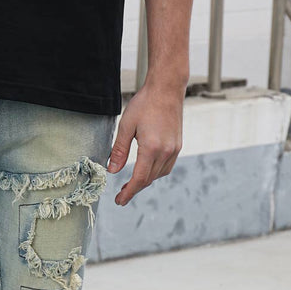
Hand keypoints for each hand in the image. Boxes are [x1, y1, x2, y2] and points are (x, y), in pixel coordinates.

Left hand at [107, 80, 184, 205]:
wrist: (167, 89)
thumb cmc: (144, 104)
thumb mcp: (126, 125)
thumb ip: (119, 150)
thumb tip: (112, 171)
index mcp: (152, 148)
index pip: (139, 179)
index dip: (128, 192)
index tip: (119, 201)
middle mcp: (166, 152)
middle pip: (149, 179)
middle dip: (134, 189)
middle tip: (121, 195)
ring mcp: (175, 149)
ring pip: (159, 174)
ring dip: (145, 181)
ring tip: (131, 184)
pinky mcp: (178, 145)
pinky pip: (166, 166)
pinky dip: (155, 172)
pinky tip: (146, 170)